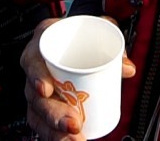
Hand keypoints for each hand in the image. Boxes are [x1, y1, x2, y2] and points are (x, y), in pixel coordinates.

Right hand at [22, 16, 135, 139]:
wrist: (72, 38)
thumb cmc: (79, 34)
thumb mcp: (97, 31)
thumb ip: (113, 46)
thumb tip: (127, 69)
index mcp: (42, 45)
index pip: (32, 60)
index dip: (36, 76)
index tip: (46, 89)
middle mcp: (35, 69)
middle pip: (35, 96)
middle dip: (53, 115)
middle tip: (73, 124)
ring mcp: (36, 90)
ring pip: (38, 114)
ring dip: (54, 131)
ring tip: (76, 139)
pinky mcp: (43, 106)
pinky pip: (43, 124)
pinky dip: (54, 135)